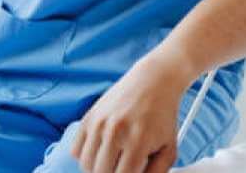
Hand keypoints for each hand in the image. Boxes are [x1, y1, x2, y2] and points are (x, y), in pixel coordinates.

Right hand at [71, 57, 187, 172]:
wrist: (154, 81)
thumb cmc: (163, 116)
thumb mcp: (169, 148)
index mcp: (138, 141)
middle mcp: (115, 131)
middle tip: (122, 168)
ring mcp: (99, 123)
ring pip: (86, 165)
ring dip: (98, 169)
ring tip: (113, 162)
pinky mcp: (89, 117)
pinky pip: (76, 151)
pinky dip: (86, 156)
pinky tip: (101, 150)